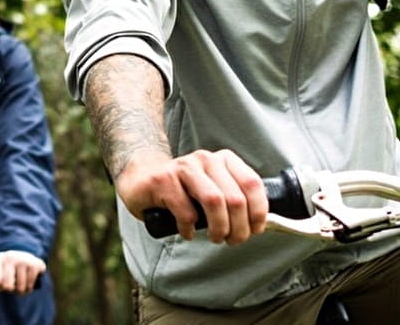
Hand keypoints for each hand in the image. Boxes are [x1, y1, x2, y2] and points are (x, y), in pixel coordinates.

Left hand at [0, 249, 45, 292]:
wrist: (26, 257)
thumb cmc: (7, 269)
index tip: (0, 285)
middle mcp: (10, 256)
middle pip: (7, 287)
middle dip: (9, 289)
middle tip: (11, 284)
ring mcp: (23, 259)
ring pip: (20, 288)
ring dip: (20, 290)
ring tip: (20, 283)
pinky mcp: (35, 264)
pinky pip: (29, 286)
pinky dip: (28, 288)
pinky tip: (27, 281)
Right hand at [117, 148, 266, 243]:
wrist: (140, 177)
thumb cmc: (182, 190)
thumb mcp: (213, 188)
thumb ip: (234, 199)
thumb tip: (259, 225)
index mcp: (223, 159)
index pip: (252, 184)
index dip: (258, 212)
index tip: (255, 230)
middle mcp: (205, 159)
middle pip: (235, 198)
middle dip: (238, 228)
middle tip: (233, 240)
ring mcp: (183, 167)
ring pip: (214, 201)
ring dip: (218, 228)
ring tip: (214, 238)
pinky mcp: (163, 180)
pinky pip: (186, 212)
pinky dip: (190, 229)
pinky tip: (187, 232)